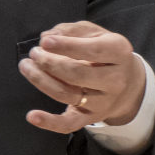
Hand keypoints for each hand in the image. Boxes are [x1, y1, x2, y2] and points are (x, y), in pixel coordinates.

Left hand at [19, 21, 145, 133]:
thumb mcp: (95, 33)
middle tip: (34, 53)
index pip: (93, 50)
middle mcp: (115, 80)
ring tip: (26, 66)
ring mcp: (103, 101)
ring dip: (41, 81)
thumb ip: (72, 30)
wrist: (127, 83)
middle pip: (77, 74)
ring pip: (66, 94)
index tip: (44, 42)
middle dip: (49, 63)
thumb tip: (47, 37)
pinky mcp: (90, 117)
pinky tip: (32, 116)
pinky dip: (49, 122)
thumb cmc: (104, 53)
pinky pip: (69, 124)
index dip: (66, 46)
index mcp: (119, 52)